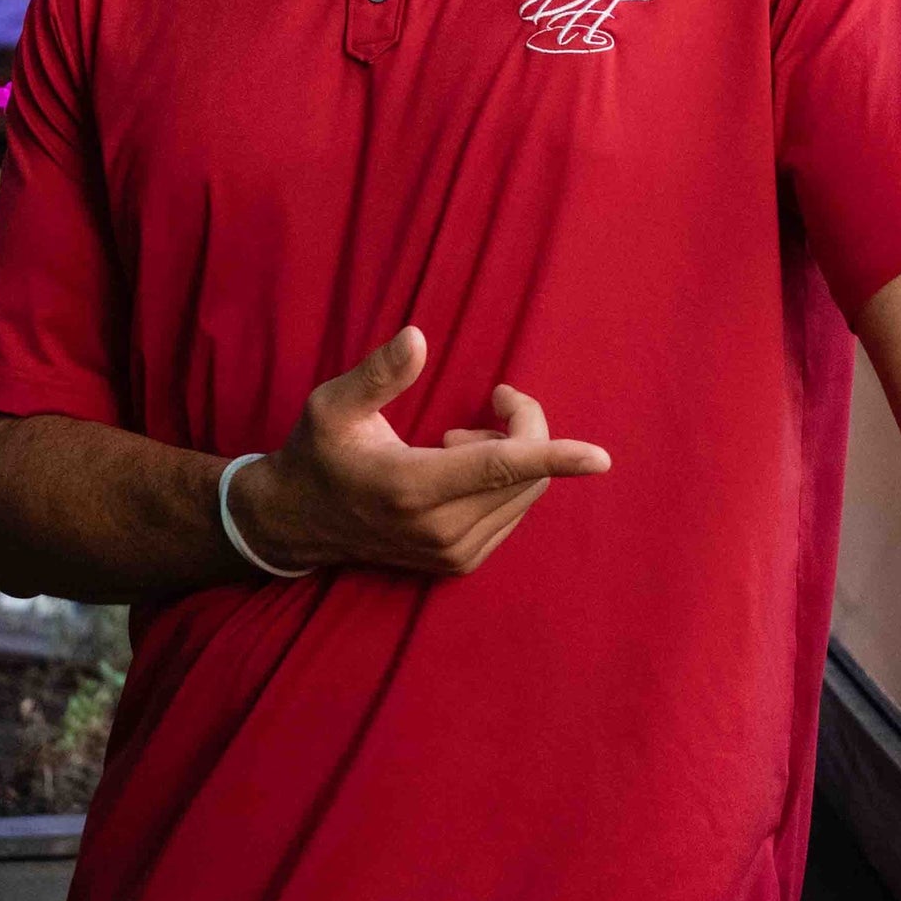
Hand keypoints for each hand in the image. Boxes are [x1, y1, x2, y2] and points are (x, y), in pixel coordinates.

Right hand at [228, 326, 610, 577]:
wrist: (299, 522)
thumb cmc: (319, 452)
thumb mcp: (333, 405)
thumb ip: (378, 374)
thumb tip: (418, 337)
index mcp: (412, 488)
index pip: (500, 469)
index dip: (554, 456)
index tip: (602, 457)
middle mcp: (440, 530)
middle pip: (524, 474)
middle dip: (526, 425)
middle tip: (493, 396)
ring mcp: (453, 554)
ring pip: (525, 494)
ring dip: (512, 454)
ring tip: (457, 438)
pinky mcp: (460, 563)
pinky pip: (513, 511)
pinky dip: (505, 479)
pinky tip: (460, 466)